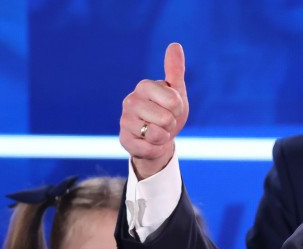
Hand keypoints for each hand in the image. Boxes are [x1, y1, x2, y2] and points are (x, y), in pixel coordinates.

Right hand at [120, 42, 188, 178]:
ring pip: (157, 134)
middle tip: (164, 122)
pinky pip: (149, 148)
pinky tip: (149, 143)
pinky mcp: (124, 140)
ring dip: (163, 137)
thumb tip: (175, 45)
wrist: (159, 140)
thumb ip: (175, 70)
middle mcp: (130, 101)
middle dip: (170, 124)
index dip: (178, 110)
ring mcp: (125, 120)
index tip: (171, 108)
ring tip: (156, 131)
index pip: (174, 101)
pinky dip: (155, 148)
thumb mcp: (176, 92)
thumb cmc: (168, 113)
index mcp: (144, 86)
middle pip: (166, 119)